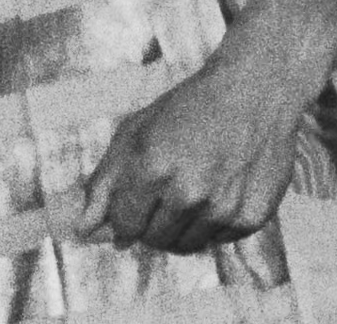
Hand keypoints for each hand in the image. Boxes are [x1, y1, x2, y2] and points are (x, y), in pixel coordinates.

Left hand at [75, 49, 310, 253]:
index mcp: (152, 168)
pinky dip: (213, 225)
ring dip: (181, 228)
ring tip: (190, 193)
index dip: (124, 219)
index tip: (130, 209)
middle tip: (163, 196)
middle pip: (155, 240)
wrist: (254, 92)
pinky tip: (218, 191)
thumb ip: (105, 181)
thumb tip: (82, 227)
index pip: (125, 224)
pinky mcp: (251, 218)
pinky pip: (219, 240)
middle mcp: (188, 194)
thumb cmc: (188, 109)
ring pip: (187, 245)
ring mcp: (223, 209)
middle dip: (150, 224)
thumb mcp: (136, 132)